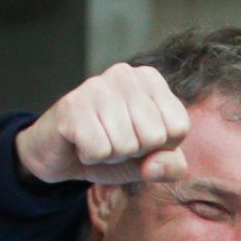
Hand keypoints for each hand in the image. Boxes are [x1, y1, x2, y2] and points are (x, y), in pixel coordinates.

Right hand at [15, 63, 191, 185]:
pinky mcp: (72, 105)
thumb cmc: (113, 149)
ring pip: (126, 145)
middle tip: (114, 139)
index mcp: (151, 80)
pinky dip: (91, 156)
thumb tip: (154, 166)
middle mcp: (125, 74)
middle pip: (154, 137)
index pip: (178, 128)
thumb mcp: (152, 161)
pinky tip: (81, 141)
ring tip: (98, 139)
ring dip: (111, 154)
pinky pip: (100, 150)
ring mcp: (96, 86)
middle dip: (135, 151)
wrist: (62, 154)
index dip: (160, 146)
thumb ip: (172, 166)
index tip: (138, 136)